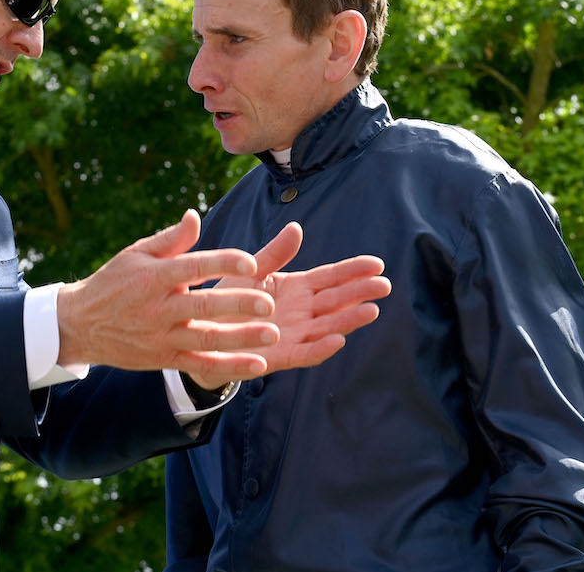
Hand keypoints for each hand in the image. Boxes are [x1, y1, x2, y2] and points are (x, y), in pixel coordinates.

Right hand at [55, 210, 279, 380]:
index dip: (223, 263)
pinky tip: (257, 364)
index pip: (193, 267)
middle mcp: (158, 307)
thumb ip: (171, 239)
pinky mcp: (165, 358)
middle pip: (203, 305)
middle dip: (238, 304)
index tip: (252, 262)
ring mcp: (162, 336)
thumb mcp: (136, 254)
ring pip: (206, 338)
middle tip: (270, 302)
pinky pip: (201, 364)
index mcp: (154, 276)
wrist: (80, 325)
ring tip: (272, 334)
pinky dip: (230, 366)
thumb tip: (195, 216)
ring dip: (241, 338)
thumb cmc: (114, 282)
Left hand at [187, 222, 389, 389]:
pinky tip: (338, 340)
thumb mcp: (250, 271)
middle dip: (360, 293)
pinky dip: (320, 348)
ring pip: (326, 326)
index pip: (330, 278)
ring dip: (349, 320)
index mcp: (296, 288)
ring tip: (371, 310)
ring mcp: (293, 335)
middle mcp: (300, 312)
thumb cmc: (225, 299)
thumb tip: (297, 227)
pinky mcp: (279, 356)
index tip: (377, 264)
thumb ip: (274, 253)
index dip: (352, 271)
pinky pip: (304, 353)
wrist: (198, 332)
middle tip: (384, 285)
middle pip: (335, 301)